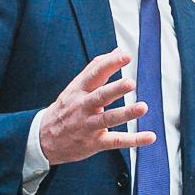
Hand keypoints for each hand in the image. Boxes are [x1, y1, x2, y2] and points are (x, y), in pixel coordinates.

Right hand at [37, 49, 150, 165]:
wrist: (43, 140)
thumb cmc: (66, 109)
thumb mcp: (75, 87)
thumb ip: (96, 68)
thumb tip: (117, 50)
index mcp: (79, 90)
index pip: (94, 74)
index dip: (110, 64)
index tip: (126, 55)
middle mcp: (83, 107)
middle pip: (100, 96)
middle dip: (115, 89)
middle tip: (131, 82)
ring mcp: (88, 125)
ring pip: (108, 118)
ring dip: (126, 113)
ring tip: (143, 107)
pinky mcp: (94, 143)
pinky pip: (116, 141)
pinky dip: (134, 140)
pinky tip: (150, 136)